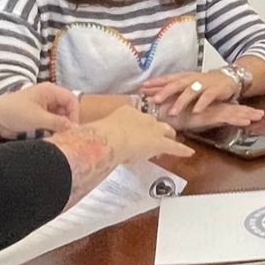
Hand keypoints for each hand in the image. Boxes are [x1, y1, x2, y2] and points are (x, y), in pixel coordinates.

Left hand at [0, 83, 78, 137]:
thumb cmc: (15, 113)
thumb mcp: (40, 118)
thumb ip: (60, 123)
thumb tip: (75, 129)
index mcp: (49, 90)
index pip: (72, 99)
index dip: (75, 113)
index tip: (72, 128)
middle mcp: (48, 96)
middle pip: (67, 107)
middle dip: (68, 121)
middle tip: (66, 134)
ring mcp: (42, 105)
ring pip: (59, 116)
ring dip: (60, 126)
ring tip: (58, 136)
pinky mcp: (37, 115)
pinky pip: (51, 121)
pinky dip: (52, 128)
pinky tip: (50, 135)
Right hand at [70, 104, 192, 163]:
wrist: (110, 138)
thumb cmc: (99, 136)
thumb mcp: (94, 131)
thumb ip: (90, 134)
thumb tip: (75, 137)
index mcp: (126, 112)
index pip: (136, 118)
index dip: (137, 126)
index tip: (135, 131)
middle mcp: (142, 117)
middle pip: (153, 122)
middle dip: (155, 129)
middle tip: (155, 136)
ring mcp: (153, 128)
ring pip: (165, 131)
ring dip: (168, 136)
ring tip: (172, 141)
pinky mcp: (160, 142)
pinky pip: (175, 146)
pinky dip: (182, 150)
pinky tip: (189, 152)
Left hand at [141, 69, 241, 115]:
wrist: (228, 78)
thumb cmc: (203, 83)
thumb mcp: (186, 84)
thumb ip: (169, 88)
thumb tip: (148, 93)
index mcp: (184, 77)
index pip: (168, 78)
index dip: (156, 82)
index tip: (143, 88)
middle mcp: (192, 79)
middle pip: (177, 84)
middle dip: (165, 92)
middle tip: (155, 100)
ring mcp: (204, 84)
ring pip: (191, 91)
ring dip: (181, 101)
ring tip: (172, 112)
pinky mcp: (215, 90)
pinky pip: (207, 97)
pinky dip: (201, 104)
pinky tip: (196, 112)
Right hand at [157, 100, 264, 131]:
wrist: (153, 109)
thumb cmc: (162, 115)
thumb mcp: (173, 125)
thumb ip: (178, 131)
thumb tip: (174, 140)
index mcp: (201, 111)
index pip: (221, 111)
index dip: (235, 112)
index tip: (247, 114)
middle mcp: (206, 109)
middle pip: (229, 109)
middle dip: (245, 112)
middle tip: (260, 114)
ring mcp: (206, 111)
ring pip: (230, 112)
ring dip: (245, 114)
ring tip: (259, 116)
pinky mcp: (204, 115)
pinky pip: (223, 117)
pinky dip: (235, 118)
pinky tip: (246, 120)